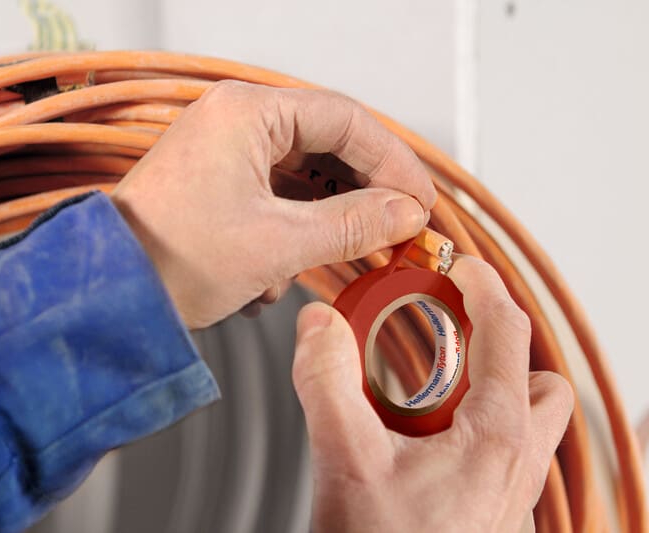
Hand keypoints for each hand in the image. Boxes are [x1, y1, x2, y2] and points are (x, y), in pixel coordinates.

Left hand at [111, 81, 435, 327]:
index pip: (345, 120)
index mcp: (246, 113)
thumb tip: (404, 214)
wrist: (109, 294)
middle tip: (396, 230)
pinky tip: (291, 267)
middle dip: (363, 193)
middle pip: (326, 145)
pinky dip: (294, 227)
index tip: (418, 201)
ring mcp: (223, 152)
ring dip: (329, 218)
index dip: (392, 163)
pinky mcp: (216, 184)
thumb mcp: (278, 243)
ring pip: (303, 175)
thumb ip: (353, 224)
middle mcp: (233, 122)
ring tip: (353, 254)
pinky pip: (275, 194)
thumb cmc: (169, 259)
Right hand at [292, 256, 573, 532]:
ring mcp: (510, 491)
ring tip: (433, 383)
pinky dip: (475, 423)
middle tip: (446, 331)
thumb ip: (327, 380)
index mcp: (496, 434)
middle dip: (499, 343)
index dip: (482, 285)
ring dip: (492, 386)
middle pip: (537, 378)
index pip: (507, 332)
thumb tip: (317, 325)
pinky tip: (423, 435)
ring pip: (529, 419)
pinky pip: (504, 451)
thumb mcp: (345, 458)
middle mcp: (517, 462)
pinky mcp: (492, 511)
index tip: (456, 265)